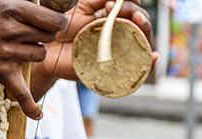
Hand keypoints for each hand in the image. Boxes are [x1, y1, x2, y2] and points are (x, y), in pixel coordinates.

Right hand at [0, 0, 67, 118]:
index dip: (57, 22)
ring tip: (17, 50)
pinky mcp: (1, 73)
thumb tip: (40, 2)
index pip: (53, 19)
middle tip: (29, 35)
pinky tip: (38, 114)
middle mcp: (11, 31)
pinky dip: (30, 106)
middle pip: (49, 37)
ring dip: (33, 53)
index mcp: (12, 8)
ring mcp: (7, 54)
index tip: (54, 24)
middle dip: (43, 35)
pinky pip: (22, 93)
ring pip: (40, 55)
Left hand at [36, 0, 157, 81]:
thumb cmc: (63, 26)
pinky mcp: (113, 69)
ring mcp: (118, 52)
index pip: (133, 11)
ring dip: (145, 33)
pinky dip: (148, 64)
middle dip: (138, 16)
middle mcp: (119, 35)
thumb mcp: (84, 5)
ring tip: (138, 24)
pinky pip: (135, 69)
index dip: (130, 6)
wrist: (48, 49)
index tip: (109, 5)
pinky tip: (152, 56)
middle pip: (141, 26)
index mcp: (113, 19)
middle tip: (129, 14)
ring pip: (142, 45)